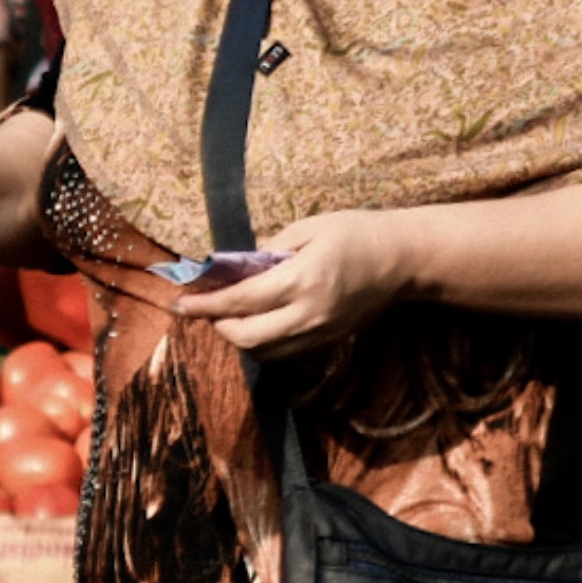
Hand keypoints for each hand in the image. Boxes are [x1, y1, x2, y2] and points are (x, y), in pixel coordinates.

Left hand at [174, 211, 406, 360]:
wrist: (402, 260)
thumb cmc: (354, 233)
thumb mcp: (307, 227)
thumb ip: (267, 250)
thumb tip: (233, 268)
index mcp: (303, 280)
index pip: (241, 301)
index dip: (205, 304)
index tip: (179, 303)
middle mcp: (309, 314)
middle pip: (247, 338)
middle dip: (218, 325)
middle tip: (206, 306)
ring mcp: (320, 334)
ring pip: (263, 353)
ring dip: (238, 337)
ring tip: (230, 314)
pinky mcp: (328, 343)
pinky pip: (283, 354)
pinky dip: (261, 344)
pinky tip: (256, 323)